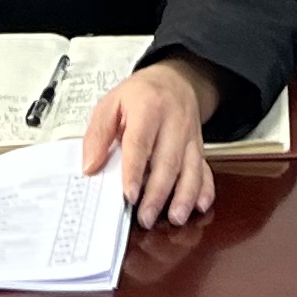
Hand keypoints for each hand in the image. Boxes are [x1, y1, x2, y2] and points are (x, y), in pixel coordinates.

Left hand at [80, 54, 219, 226]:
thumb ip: (97, 134)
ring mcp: (190, 136)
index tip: (129, 194)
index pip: (140, 142)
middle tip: (145, 217)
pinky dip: (206, 189)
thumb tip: (90, 166)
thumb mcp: (111, 103)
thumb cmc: (141, 95)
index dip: (134, 170)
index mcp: (148, 108)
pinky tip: (200, 205)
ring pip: (191, 168)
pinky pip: (206, 169)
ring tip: (175, 217)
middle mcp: (174, 122)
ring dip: (184, 196)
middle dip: (158, 193)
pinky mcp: (199, 147)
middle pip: (168, 161)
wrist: (175, 79)